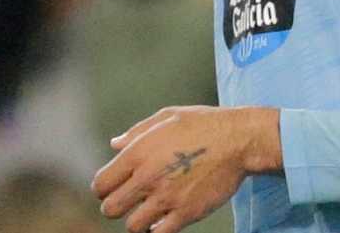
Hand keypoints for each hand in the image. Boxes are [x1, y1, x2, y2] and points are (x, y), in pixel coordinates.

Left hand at [93, 106, 279, 232]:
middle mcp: (147, 178)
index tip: (113, 188)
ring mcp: (167, 198)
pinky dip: (158, 229)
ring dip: (137, 221)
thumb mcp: (165, 117)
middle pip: (110, 209)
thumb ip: (136, 133)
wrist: (238, 140)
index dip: (103, 189)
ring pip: (133, 227)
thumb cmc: (203, 124)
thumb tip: (115, 144)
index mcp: (137, 153)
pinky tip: (164, 218)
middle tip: (128, 202)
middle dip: (115, 207)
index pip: (101, 184)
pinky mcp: (187, 213)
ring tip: (147, 212)